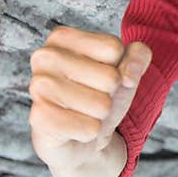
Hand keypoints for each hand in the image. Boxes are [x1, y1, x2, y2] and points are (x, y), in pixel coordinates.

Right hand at [28, 26, 151, 167]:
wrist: (79, 139)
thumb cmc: (99, 97)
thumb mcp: (124, 71)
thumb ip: (138, 56)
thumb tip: (128, 76)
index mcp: (61, 37)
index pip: (114, 48)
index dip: (118, 69)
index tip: (98, 77)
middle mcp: (45, 57)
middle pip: (111, 77)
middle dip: (110, 95)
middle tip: (91, 100)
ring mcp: (38, 87)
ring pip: (102, 105)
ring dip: (100, 116)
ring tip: (83, 114)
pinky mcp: (39, 118)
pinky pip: (90, 128)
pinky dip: (90, 133)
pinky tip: (74, 129)